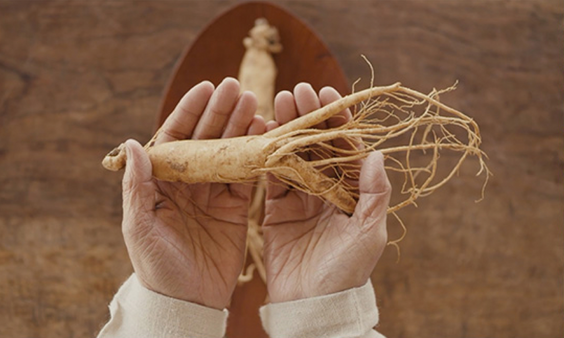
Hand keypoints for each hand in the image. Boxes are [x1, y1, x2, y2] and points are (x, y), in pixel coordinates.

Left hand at [121, 78, 264, 308]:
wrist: (187, 301)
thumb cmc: (156, 265)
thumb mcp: (140, 226)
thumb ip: (138, 186)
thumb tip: (132, 142)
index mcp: (160, 181)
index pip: (175, 136)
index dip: (190, 111)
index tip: (206, 88)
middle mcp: (187, 181)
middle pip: (205, 138)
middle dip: (221, 113)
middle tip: (239, 89)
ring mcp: (212, 193)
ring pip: (228, 152)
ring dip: (241, 128)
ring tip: (256, 107)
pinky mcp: (235, 208)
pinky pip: (246, 176)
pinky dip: (255, 156)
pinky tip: (265, 136)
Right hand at [263, 83, 390, 302]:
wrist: (311, 305)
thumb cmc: (347, 271)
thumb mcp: (369, 233)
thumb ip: (374, 194)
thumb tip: (376, 153)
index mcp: (353, 192)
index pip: (346, 148)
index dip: (337, 120)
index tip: (326, 92)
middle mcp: (327, 190)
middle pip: (317, 146)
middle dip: (308, 117)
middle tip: (297, 91)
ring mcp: (301, 198)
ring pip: (293, 155)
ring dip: (287, 129)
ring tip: (278, 103)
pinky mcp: (276, 209)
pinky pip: (271, 177)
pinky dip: (266, 156)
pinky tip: (262, 134)